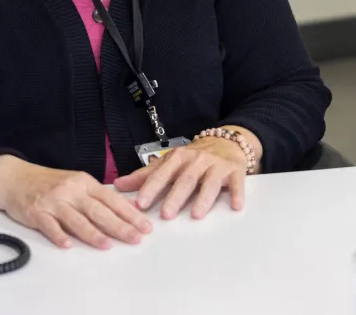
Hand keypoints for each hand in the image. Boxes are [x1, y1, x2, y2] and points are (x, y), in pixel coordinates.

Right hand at [0, 155, 151, 249]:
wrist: (14, 178)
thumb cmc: (47, 182)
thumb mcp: (74, 182)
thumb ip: (95, 196)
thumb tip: (123, 212)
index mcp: (83, 182)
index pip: (111, 199)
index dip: (129, 214)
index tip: (144, 226)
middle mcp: (70, 190)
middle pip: (98, 211)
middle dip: (119, 226)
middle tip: (135, 238)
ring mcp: (53, 201)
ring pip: (77, 220)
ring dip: (93, 234)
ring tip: (108, 245)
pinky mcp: (36, 212)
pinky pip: (50, 226)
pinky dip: (59, 236)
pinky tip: (67, 245)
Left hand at [113, 137, 248, 219]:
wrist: (226, 141)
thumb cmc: (193, 157)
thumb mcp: (169, 162)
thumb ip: (145, 175)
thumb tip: (118, 185)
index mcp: (177, 158)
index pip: (162, 174)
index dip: (150, 188)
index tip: (140, 204)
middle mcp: (196, 160)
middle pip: (185, 180)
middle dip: (175, 197)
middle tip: (166, 215)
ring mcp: (216, 165)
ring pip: (209, 182)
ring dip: (203, 198)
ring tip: (196, 214)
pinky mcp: (235, 171)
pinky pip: (237, 184)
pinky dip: (237, 194)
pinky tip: (235, 206)